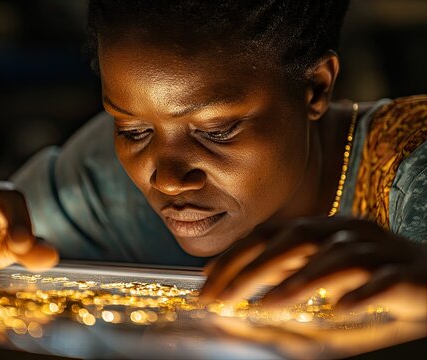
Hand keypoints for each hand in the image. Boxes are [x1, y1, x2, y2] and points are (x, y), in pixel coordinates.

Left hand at [200, 216, 426, 320]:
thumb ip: (287, 267)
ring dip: (300, 281)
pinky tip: (340, 309)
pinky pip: (383, 281)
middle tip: (223, 297)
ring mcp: (377, 250)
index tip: (206, 278)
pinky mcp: (406, 273)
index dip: (237, 253)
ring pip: (336, 258)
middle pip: (295, 239)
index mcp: (322, 227)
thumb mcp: (322, 264)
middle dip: (254, 268)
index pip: (270, 234)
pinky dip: (361, 293)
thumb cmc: (369, 271)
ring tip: (269, 306)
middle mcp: (346, 231)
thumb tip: (242, 279)